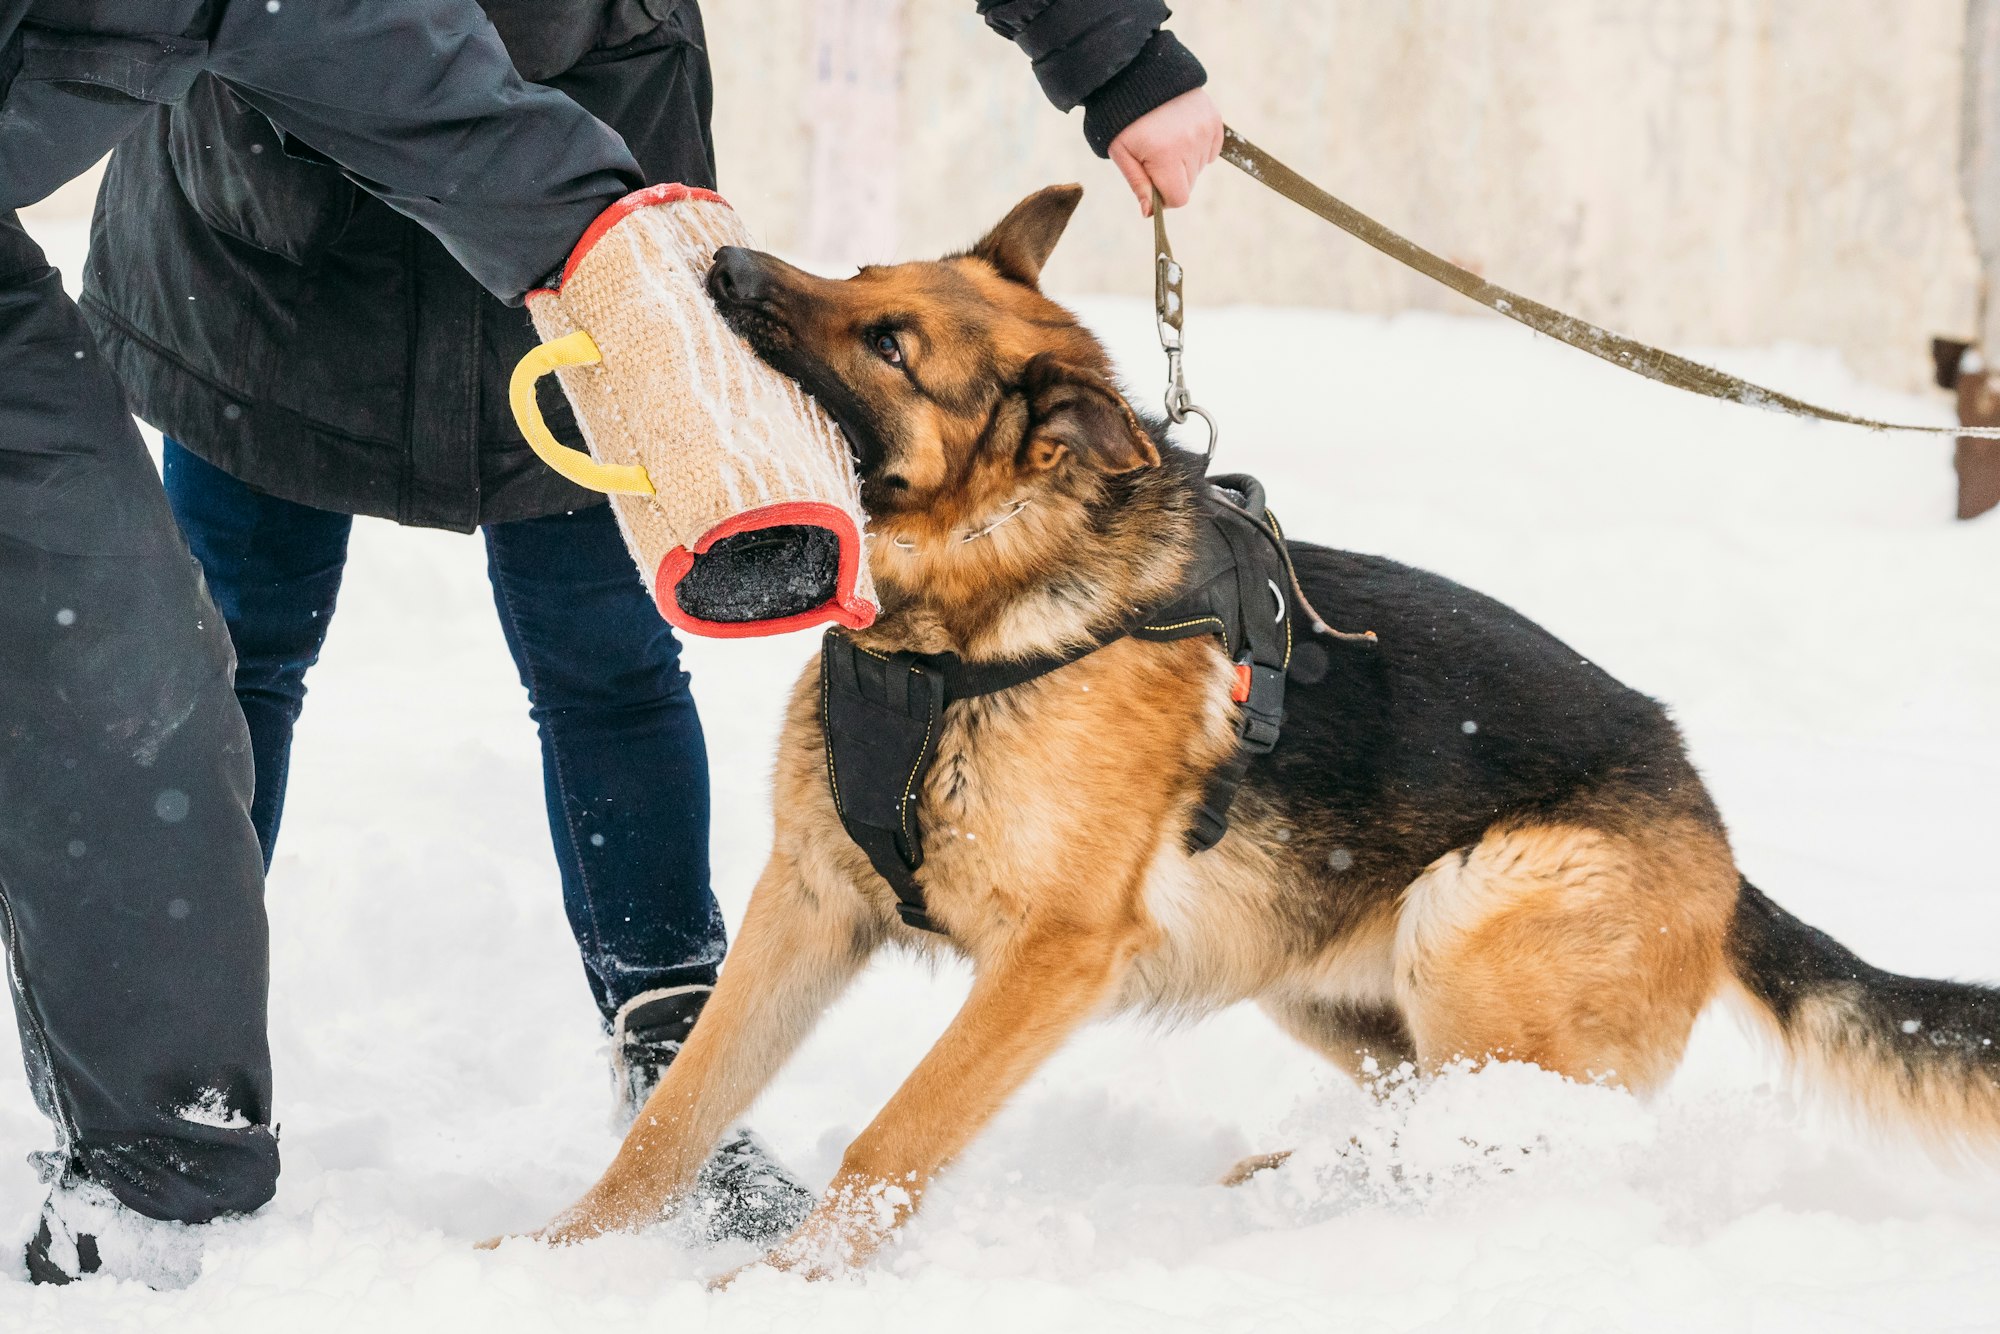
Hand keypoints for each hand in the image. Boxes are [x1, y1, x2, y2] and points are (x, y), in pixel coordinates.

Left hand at [1108, 88, 1223, 216]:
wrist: (1140, 75)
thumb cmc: (1125, 120)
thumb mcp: (1122, 153)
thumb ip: (1138, 184)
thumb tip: (1149, 213)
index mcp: (1166, 155)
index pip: (1179, 198)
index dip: (1165, 197)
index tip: (1153, 183)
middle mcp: (1190, 143)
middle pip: (1189, 184)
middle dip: (1173, 177)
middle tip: (1155, 155)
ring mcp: (1205, 130)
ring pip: (1200, 168)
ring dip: (1185, 162)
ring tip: (1167, 139)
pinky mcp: (1214, 120)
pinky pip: (1211, 151)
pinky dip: (1198, 148)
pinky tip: (1181, 133)